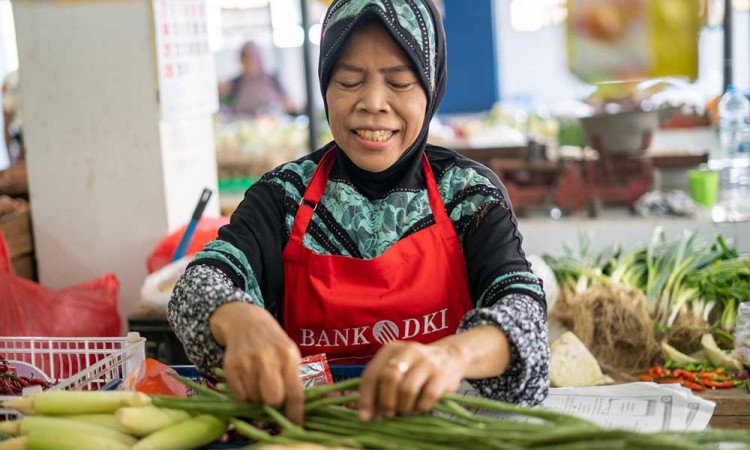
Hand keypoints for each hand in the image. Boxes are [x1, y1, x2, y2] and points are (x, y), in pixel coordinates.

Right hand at [209, 302, 303, 423]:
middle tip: (273, 395)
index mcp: (288, 355)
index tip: (296, 423)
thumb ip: (292, 377)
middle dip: (274, 403)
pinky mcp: (230, 367)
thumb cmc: (273, 342)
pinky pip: (240, 396)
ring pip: (255, 399)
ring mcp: (247, 362)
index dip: (295, 412)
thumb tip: (294, 408)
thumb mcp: (289, 352)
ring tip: (259, 381)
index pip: (294, 391)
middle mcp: (267, 358)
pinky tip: (248, 380)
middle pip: (273, 399)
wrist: (246, 322)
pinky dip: (245, 394)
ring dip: (258, 397)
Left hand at [357, 340, 467, 420]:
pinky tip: (419, 408)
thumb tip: (365, 415)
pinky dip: (420, 408)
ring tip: (405, 411)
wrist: (450, 356)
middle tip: (388, 414)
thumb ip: (379, 387)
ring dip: (404, 407)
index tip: (364, 417)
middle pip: (389, 378)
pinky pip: (427, 397)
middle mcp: (408, 351)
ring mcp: (427, 361)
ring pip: (407, 389)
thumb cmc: (415, 367)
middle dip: (386, 401)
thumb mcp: (396, 369)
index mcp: (391, 349)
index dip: (366, 398)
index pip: (372, 374)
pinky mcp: (442, 375)